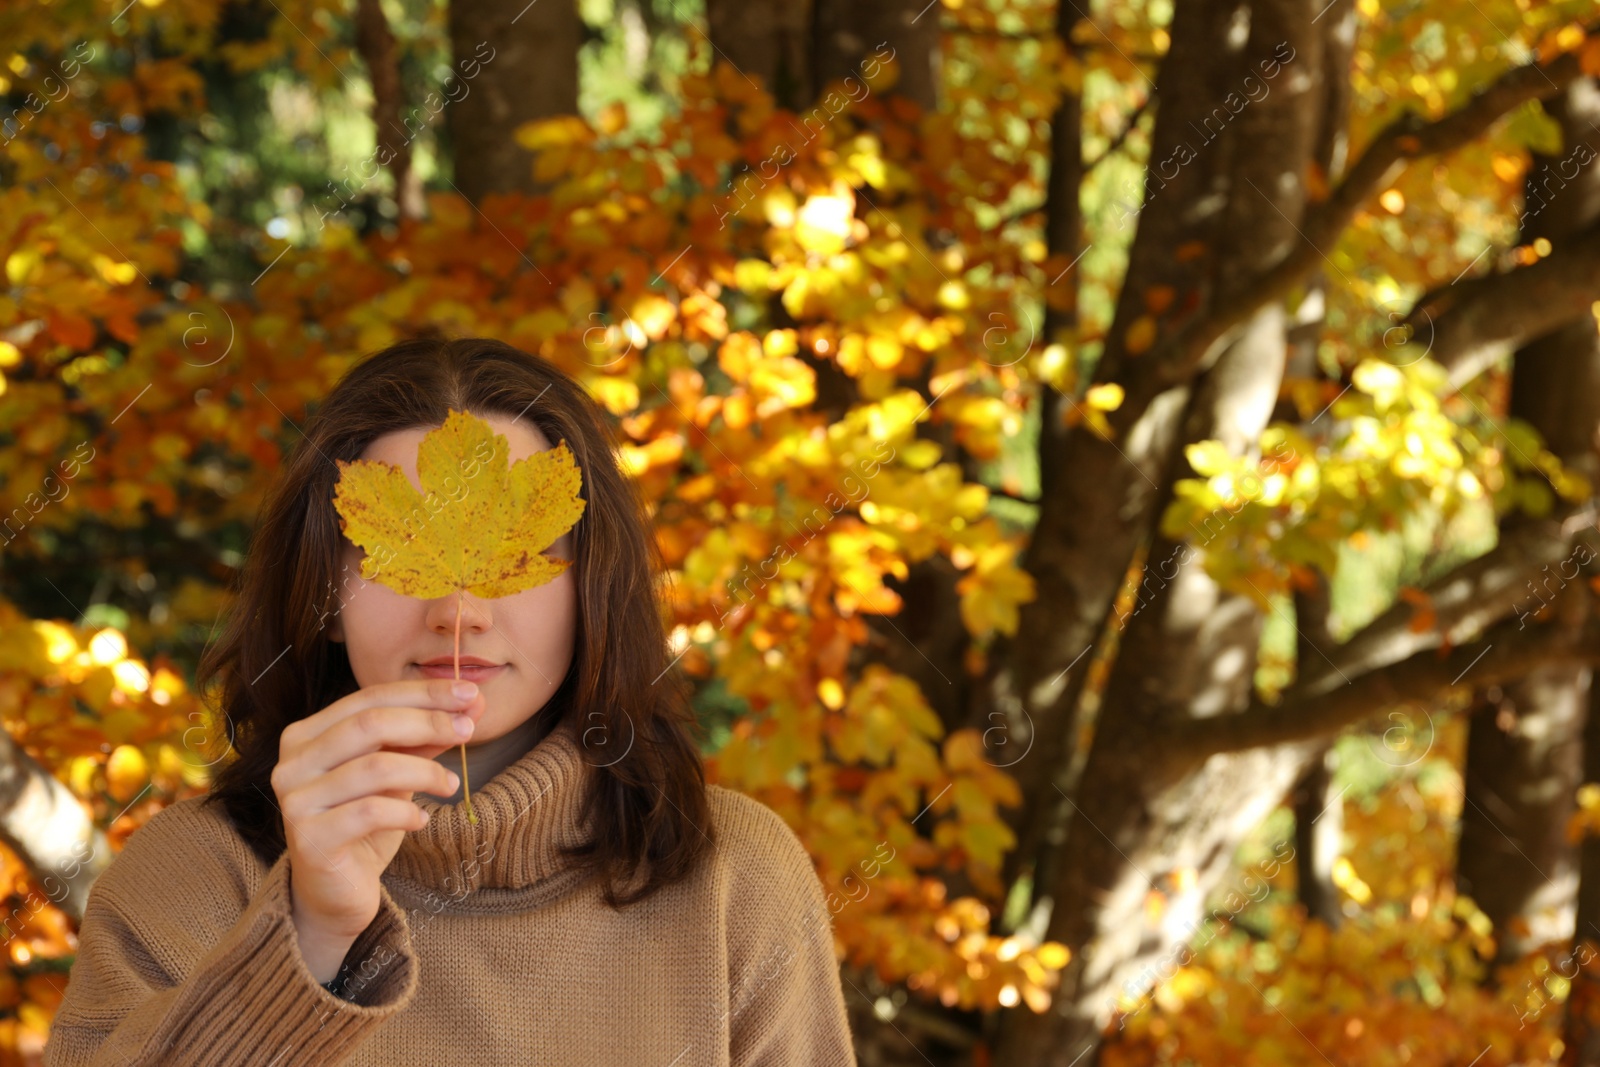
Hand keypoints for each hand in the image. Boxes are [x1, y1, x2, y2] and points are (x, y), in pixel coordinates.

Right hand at [271, 678, 484, 979]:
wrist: (334, 892)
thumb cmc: (365, 824)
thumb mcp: (396, 773)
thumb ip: (423, 739)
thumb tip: (472, 703)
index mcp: (307, 735)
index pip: (370, 698)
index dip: (422, 693)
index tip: (470, 692)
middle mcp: (293, 762)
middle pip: (370, 724)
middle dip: (428, 722)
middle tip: (469, 729)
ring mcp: (296, 801)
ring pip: (374, 767)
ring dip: (425, 772)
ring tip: (452, 785)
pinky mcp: (308, 839)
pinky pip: (370, 813)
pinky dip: (407, 813)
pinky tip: (422, 820)